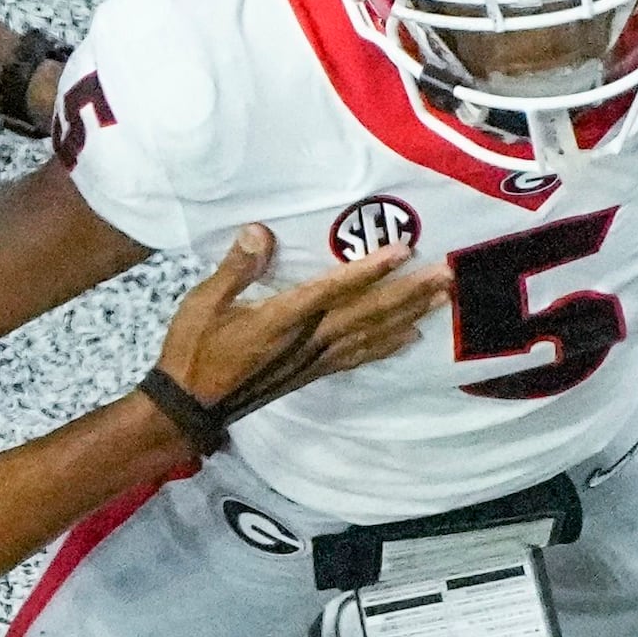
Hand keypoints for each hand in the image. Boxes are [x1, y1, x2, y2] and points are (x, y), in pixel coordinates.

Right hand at [152, 227, 453, 432]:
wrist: (190, 405)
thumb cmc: (193, 349)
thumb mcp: (203, 302)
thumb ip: (236, 267)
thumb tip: (260, 231)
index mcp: (280, 319)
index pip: (333, 290)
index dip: (369, 270)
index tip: (402, 251)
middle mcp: (306, 340)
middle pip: (368, 313)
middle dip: (409, 292)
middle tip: (447, 274)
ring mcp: (313, 359)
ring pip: (372, 334)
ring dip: (410, 314)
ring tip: (443, 296)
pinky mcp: (313, 372)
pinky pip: (359, 356)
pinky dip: (388, 344)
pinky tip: (412, 334)